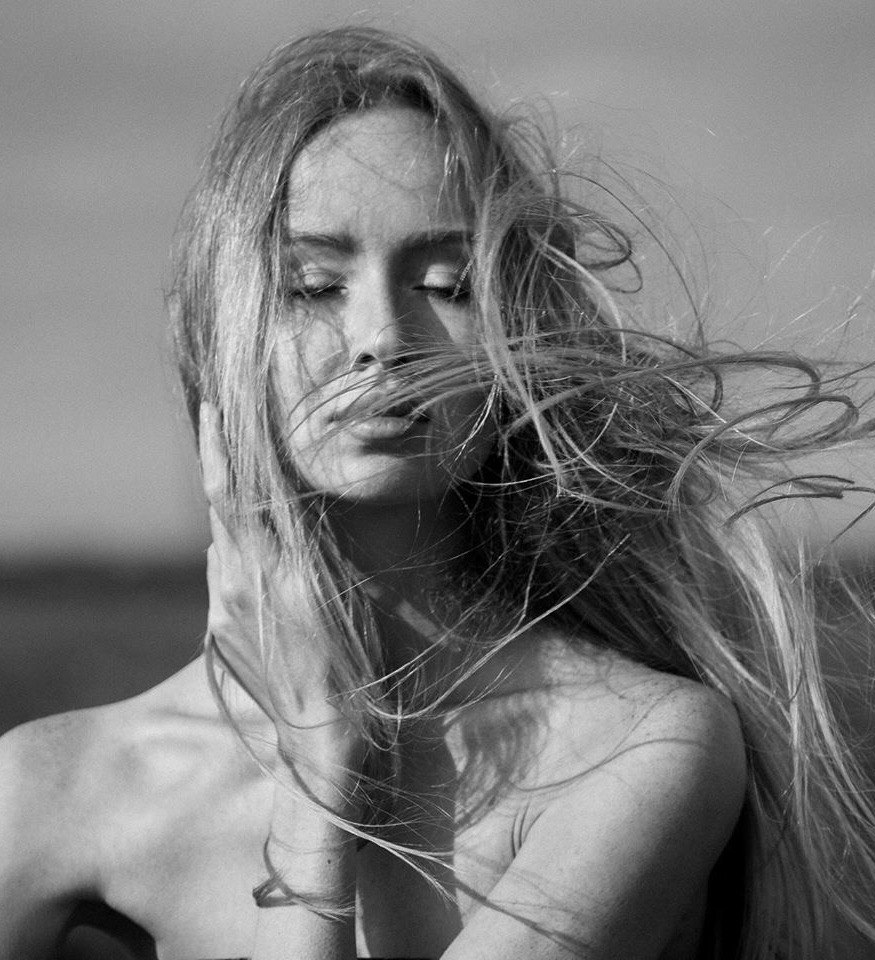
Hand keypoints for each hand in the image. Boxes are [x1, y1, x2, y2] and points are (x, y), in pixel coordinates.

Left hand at [199, 402, 361, 775]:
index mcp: (267, 567)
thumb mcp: (340, 593)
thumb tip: (284, 500)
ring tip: (252, 488)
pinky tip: (259, 552)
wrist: (325, 736)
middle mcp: (234, 583)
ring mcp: (223, 609)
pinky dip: (237, 549)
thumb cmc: (353, 663)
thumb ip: (308, 543)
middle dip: (225, 468)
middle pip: (221, 510)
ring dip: (235, 513)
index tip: (213, 405)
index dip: (218, 445)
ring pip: (223, 542)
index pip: (231, 490)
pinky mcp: (221, 631)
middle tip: (230, 428)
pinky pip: (224, 573)